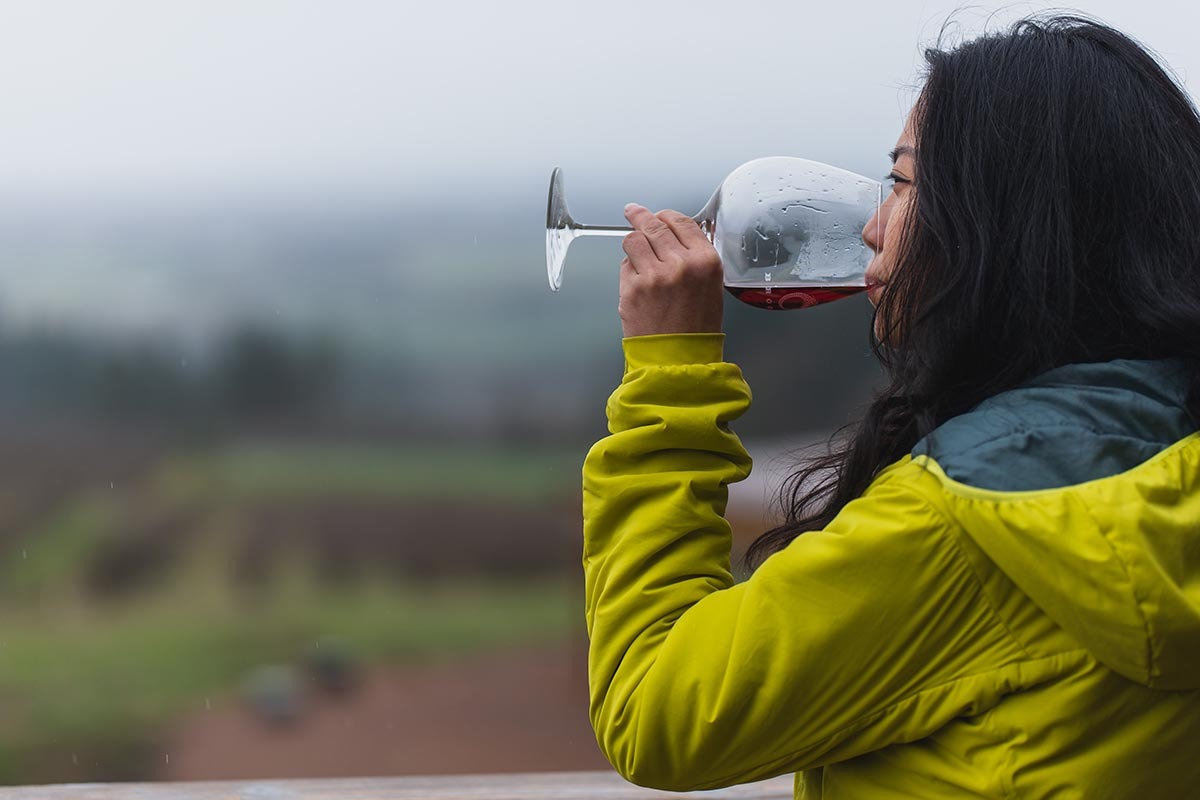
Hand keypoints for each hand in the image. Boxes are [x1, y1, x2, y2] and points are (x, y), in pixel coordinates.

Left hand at [619, 204, 723, 337]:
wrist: (678, 359)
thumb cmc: (696, 328)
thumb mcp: (710, 287)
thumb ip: (694, 258)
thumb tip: (672, 236)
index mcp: (705, 262)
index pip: (682, 222)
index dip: (667, 216)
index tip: (659, 215)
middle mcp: (680, 264)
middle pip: (654, 225)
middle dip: (641, 216)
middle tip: (633, 211)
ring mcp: (654, 276)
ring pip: (634, 240)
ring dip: (633, 241)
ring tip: (635, 246)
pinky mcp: (632, 289)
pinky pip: (625, 264)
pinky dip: (629, 267)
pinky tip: (637, 278)